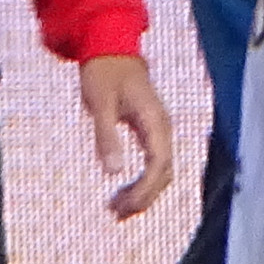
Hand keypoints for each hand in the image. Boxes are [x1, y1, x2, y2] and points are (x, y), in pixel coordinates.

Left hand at [82, 50, 172, 218]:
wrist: (111, 49)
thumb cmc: (104, 74)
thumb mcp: (99, 104)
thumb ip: (106, 136)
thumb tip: (112, 172)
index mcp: (155, 122)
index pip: (159, 164)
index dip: (145, 188)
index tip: (125, 205)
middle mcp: (163, 129)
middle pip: (164, 173)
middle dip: (144, 196)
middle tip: (116, 214)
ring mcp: (158, 131)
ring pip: (160, 171)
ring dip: (142, 192)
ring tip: (116, 210)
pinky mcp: (150, 132)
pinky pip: (152, 163)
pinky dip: (140, 181)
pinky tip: (120, 193)